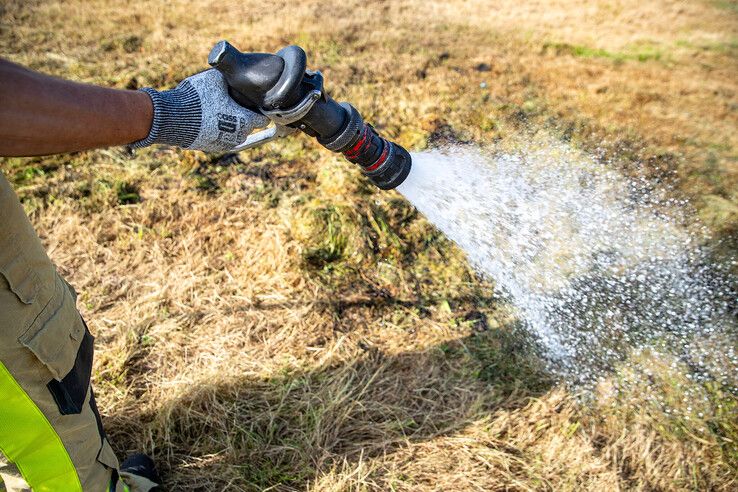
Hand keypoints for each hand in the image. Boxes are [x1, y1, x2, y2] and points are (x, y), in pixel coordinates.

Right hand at [131, 69, 268, 152]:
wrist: (173, 117)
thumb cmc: (198, 97)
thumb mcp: (217, 79)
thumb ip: (230, 78)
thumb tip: (234, 74)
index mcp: (245, 120)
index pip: (263, 119)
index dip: (261, 110)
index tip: (256, 103)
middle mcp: (238, 135)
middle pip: (249, 126)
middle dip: (246, 116)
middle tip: (237, 104)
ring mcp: (225, 143)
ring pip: (235, 134)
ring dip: (232, 124)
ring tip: (222, 111)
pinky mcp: (211, 148)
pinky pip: (221, 138)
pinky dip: (219, 130)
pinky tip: (211, 119)